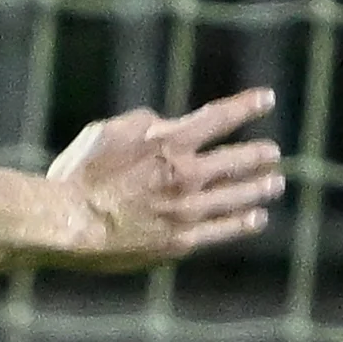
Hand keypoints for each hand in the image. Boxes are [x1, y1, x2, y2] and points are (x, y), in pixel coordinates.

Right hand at [45, 87, 282, 265]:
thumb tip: (166, 124)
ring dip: (260, 188)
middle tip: (273, 153)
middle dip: (260, 154)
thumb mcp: (106, 132)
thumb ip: (144, 123)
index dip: (247, 106)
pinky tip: (256, 218)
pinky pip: (222, 231)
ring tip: (274, 184)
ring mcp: (186, 211)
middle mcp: (186, 175)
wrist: (68, 225)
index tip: (267, 99)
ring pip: (238, 196)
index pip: (219, 118)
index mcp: (168, 143)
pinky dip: (243, 222)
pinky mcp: (180, 242)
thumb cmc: (79, 176)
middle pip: (238, 160)